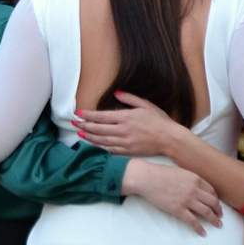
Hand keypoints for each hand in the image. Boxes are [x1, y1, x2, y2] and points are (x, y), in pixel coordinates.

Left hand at [73, 92, 188, 158]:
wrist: (170, 139)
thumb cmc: (159, 121)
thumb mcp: (145, 105)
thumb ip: (130, 98)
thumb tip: (117, 93)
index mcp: (126, 117)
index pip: (102, 116)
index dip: (88, 115)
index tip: (79, 114)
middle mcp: (123, 130)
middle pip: (98, 129)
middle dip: (84, 126)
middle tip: (74, 124)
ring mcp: (124, 142)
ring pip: (101, 140)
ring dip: (89, 137)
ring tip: (80, 134)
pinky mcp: (127, 152)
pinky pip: (109, 150)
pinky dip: (100, 147)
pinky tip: (94, 144)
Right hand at [123, 160, 223, 235]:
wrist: (148, 178)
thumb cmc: (161, 174)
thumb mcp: (181, 172)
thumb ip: (191, 179)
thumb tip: (197, 188)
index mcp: (196, 179)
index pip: (212, 191)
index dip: (216, 199)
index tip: (217, 204)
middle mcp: (194, 190)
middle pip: (212, 202)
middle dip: (218, 210)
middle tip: (220, 215)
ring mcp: (187, 200)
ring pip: (206, 212)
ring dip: (214, 220)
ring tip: (218, 224)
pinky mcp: (178, 210)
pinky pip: (193, 221)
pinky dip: (199, 228)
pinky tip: (203, 233)